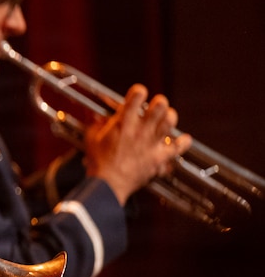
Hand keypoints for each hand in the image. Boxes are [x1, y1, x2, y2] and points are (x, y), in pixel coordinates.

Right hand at [83, 84, 192, 204]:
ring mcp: (151, 143)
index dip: (138, 91)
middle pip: (159, 106)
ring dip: (169, 116)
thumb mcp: (92, 139)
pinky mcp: (159, 157)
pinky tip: (184, 139)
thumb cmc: (99, 163)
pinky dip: (184, 142)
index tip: (138, 94)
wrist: (108, 184)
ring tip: (166, 117)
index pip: (136, 96)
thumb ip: (96, 126)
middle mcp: (140, 129)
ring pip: (170, 121)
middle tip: (156, 106)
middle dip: (159, 102)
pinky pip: (178, 148)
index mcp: (123, 122)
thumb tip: (98, 119)